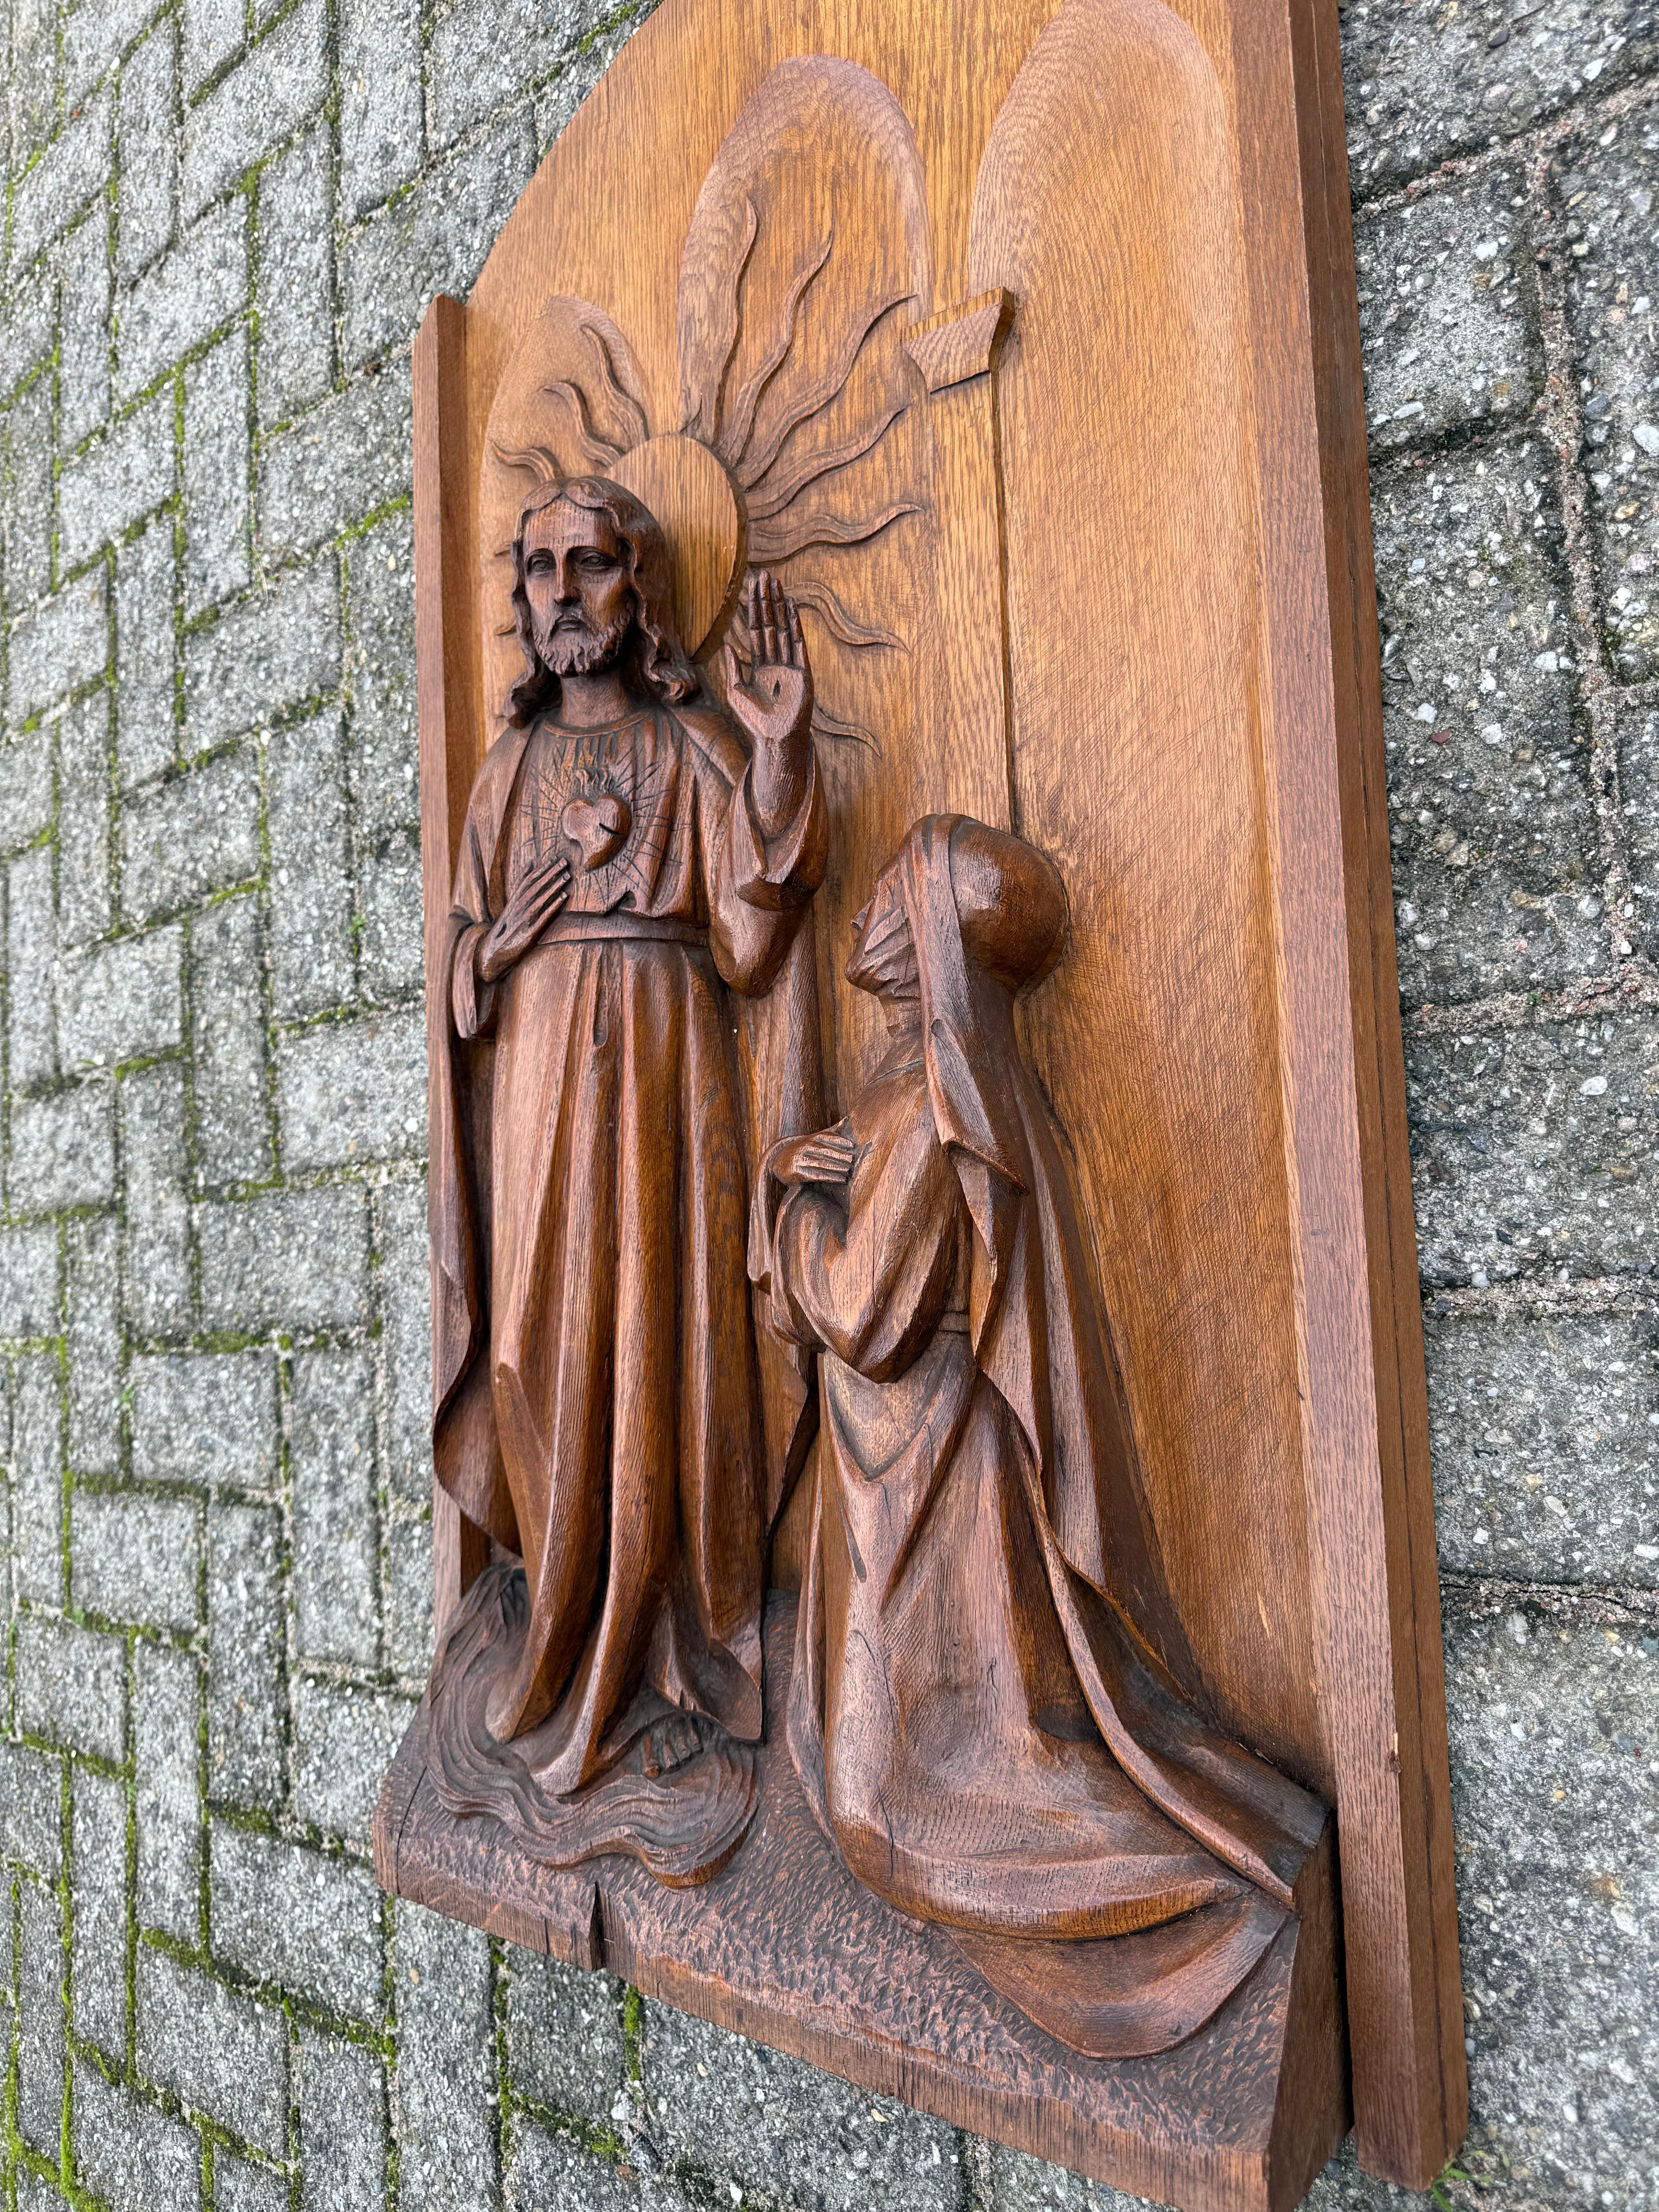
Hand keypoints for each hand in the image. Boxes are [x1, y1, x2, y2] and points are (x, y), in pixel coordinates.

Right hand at [477, 855, 570, 982]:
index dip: (542, 869)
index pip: (528, 881)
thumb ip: (521, 884)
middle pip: (535, 887)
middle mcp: (518, 907)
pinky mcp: (529, 932)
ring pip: (540, 899)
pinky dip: (553, 905)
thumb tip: (530, 863)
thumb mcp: (512, 903)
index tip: (555, 859)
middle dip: (550, 873)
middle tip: (565, 862)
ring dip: (554, 886)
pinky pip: (543, 916)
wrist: (493, 952)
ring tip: (566, 876)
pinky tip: (563, 897)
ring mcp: (523, 919)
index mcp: (514, 900)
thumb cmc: (507, 926)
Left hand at [721, 571, 812, 759]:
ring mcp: (791, 666)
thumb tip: (726, 644)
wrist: (773, 740)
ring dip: (781, 606)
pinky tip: (791, 608)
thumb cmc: (753, 721)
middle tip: (764, 576)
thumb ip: (731, 667)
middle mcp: (776, 663)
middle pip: (771, 624)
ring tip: (777, 585)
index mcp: (760, 667)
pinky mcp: (803, 673)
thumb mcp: (734, 691)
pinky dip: (795, 625)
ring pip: (785, 629)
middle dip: (767, 601)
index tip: (751, 589)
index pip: (757, 631)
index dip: (754, 610)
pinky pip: (798, 644)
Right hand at [778, 1130, 858, 1186]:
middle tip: (852, 1160)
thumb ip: (831, 1131)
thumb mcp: (814, 1139)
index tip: (852, 1145)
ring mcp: (800, 1159)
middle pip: (825, 1151)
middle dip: (840, 1156)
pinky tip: (841, 1179)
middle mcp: (804, 1147)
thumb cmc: (804, 1150)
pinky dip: (830, 1177)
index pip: (826, 1136)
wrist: (780, 1161)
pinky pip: (816, 1175)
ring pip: (822, 1163)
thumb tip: (848, 1118)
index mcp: (811, 1138)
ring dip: (837, 1168)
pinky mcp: (797, 1172)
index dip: (840, 1140)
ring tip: (849, 1171)